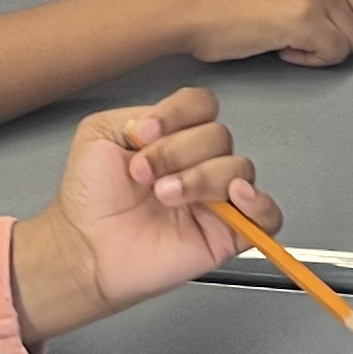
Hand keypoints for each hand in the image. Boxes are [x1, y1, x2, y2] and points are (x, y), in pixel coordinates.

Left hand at [10, 87, 274, 340]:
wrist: (85, 247)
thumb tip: (166, 122)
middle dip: (177, 151)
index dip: (177, 114)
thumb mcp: (99, 134)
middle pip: (219, 135)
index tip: (144, 133)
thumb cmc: (89, 199)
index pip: (201, 106)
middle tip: (144, 175)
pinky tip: (233, 198)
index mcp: (175, 136)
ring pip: (239, 168)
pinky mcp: (228, 233)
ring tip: (165, 195)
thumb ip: (135, 114)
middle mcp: (199, 163)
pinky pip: (267, 216)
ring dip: (200, 178)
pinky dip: (258, 204)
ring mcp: (216, 197)